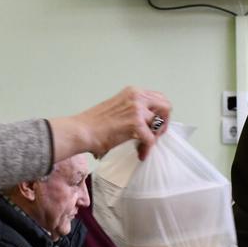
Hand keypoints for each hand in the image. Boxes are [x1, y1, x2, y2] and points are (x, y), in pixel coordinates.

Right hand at [49, 87, 171, 160]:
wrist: (81, 130)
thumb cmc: (95, 123)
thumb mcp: (118, 107)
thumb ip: (133, 110)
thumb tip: (147, 121)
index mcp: (133, 92)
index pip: (159, 98)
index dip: (160, 113)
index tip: (154, 125)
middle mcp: (137, 97)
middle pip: (166, 106)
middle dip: (163, 122)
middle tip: (155, 134)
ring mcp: (137, 110)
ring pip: (159, 124)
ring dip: (154, 137)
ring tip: (144, 146)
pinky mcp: (135, 124)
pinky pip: (151, 139)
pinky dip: (147, 149)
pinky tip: (140, 153)